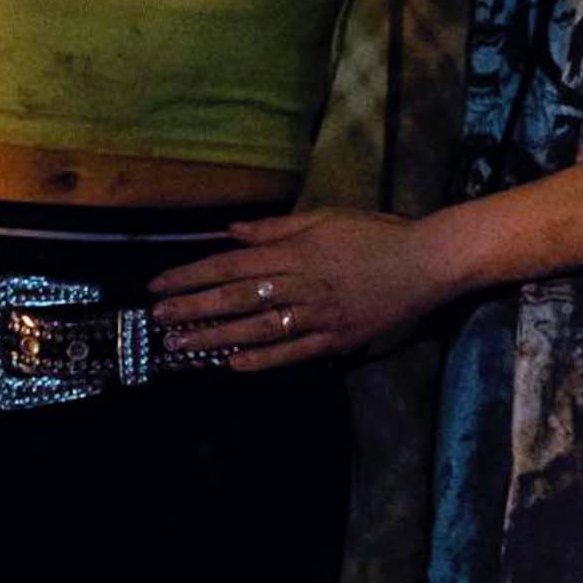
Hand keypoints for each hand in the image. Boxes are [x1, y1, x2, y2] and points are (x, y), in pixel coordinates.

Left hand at [148, 209, 448, 370]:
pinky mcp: (336, 339)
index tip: (159, 285)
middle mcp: (302, 284)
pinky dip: (262, 359)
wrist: (427, 262)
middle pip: (238, 297)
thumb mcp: (328, 217)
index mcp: (297, 251)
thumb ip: (277, 227)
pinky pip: (293, 352)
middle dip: (192, 309)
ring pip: (258, 328)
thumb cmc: (377, 234)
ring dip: (215, 338)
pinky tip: (234, 365)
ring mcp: (318, 315)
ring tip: (180, 346)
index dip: (193, 275)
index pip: (233, 263)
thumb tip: (231, 231)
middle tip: (155, 321)